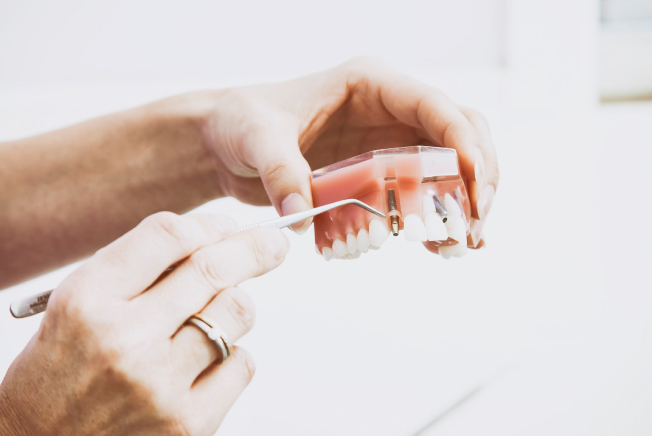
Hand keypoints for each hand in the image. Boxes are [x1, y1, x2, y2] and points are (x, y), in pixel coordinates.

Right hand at [0, 212, 288, 435]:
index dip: (209, 225)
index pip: (167, 237)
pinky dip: (233, 356)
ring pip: (236, 312)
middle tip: (274, 244)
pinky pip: (242, 363)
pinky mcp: (188, 424)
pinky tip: (205, 365)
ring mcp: (159, 385)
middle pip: (212, 269)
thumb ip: (137, 271)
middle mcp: (123, 340)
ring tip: (213, 318)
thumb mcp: (77, 307)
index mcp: (87, 301)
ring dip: (235, 306)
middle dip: (254, 248)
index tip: (228, 227)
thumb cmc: (59, 374)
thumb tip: (213, 239)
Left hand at [199, 57, 498, 246]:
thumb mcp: (257, 137)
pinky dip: (437, 218)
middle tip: (473, 224)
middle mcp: (389, 112)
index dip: (463, 143)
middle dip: (476, 177)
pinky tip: (441, 247)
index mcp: (371, 86)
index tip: (473, 186)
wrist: (226, 144)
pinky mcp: (378, 175)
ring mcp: (388, 144)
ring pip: (449, 167)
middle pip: (459, 134)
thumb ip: (280, 171)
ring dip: (463, 204)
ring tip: (463, 244)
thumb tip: (302, 213)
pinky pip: (422, 194)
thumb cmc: (242, 122)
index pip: (434, 107)